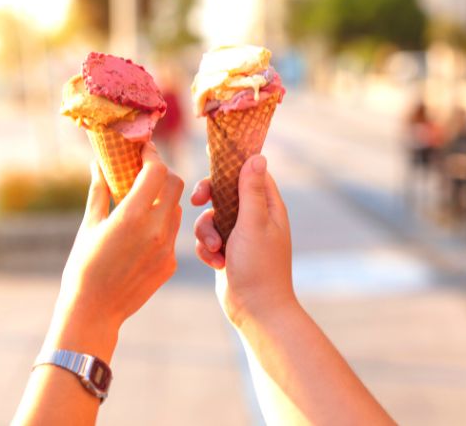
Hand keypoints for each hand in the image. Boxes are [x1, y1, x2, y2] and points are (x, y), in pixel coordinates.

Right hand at [58, 143, 183, 332]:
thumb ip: (100, 190)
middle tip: (144, 172)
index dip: (152, 155)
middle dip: (161, 173)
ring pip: (177, 208)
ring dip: (163, 198)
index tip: (143, 150)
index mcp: (132, 216)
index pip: (157, 171)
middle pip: (175, 184)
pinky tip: (141, 232)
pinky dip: (161, 224)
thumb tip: (99, 162)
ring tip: (141, 202)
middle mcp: (155, 230)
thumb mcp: (89, 224)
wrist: (94, 311)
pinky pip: (172, 233)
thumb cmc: (84, 266)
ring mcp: (166, 249)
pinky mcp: (170, 264)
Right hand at [190, 155, 294, 328]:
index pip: (250, 172)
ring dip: (206, 232)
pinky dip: (207, 249)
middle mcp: (255, 217)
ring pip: (210, 216)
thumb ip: (251, 190)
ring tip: (215, 250)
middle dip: (208, 198)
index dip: (231, 163)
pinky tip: (216, 264)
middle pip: (224, 191)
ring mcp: (240, 235)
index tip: (210, 154)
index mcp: (268, 207)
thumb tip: (258, 156)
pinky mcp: (227, 251)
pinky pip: (207, 238)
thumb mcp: (253, 223)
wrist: (255, 310)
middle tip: (197, 200)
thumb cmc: (259, 266)